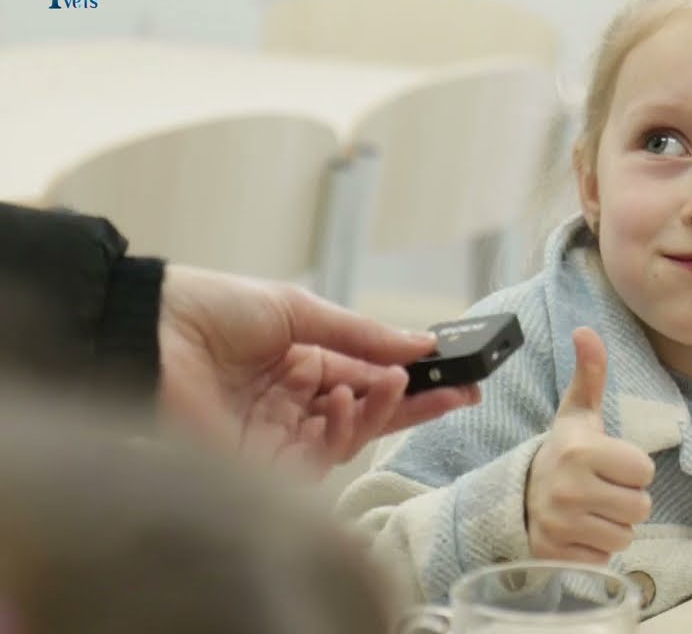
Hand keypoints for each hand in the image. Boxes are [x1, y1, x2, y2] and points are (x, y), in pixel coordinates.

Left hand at [157, 265, 479, 473]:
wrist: (151, 329)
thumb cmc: (215, 309)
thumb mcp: (300, 310)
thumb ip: (361, 335)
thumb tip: (422, 344)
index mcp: (306, 365)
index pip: (372, 381)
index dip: (416, 382)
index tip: (459, 380)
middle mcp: (297, 404)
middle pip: (370, 416)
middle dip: (416, 407)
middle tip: (459, 395)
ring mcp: (279, 435)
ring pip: (349, 440)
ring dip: (374, 414)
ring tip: (383, 385)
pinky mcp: (259, 463)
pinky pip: (315, 462)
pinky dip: (337, 435)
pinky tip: (338, 404)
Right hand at [525, 327, 653, 563]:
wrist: (517, 496)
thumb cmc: (563, 453)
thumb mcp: (577, 414)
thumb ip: (590, 373)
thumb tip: (586, 330)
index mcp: (582, 451)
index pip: (644, 471)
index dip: (632, 468)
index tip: (610, 464)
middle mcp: (570, 488)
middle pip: (640, 507)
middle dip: (626, 499)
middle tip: (602, 490)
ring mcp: (561, 525)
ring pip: (625, 535)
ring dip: (614, 525)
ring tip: (591, 510)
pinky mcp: (556, 554)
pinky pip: (604, 558)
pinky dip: (596, 548)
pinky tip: (579, 531)